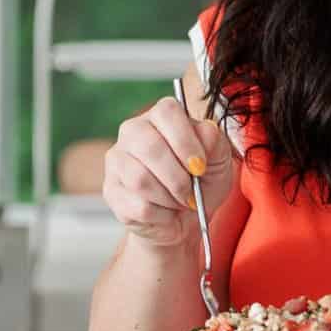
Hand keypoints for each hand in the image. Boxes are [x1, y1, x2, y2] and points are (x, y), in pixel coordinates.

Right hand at [102, 97, 235, 249]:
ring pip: (140, 179)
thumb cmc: (203, 181)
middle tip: (192, 191)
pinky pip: (138, 205)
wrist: (190, 218)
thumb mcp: (220, 159)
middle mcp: (133, 131)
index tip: (200, 165)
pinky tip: (166, 211)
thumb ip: (214, 141)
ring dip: (170, 197)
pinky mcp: (111, 191)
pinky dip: (162, 215)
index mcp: (160, 116)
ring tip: (180, 200)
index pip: (166, 112)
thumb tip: (205, 131)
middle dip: (178, 177)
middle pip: (150, 147)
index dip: (185, 141)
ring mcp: (117, 160)